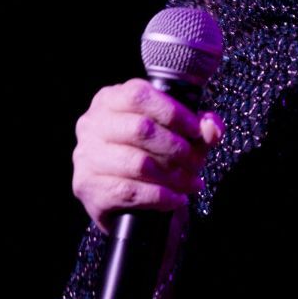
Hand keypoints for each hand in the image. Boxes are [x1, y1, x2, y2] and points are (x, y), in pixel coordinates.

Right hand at [72, 78, 224, 232]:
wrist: (128, 203)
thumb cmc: (155, 157)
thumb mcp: (181, 137)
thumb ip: (200, 128)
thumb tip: (212, 128)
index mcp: (110, 100)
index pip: (138, 95)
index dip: (172, 112)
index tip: (196, 130)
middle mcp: (92, 124)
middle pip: (140, 129)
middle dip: (177, 148)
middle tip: (197, 162)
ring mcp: (85, 156)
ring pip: (136, 163)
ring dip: (172, 176)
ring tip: (191, 182)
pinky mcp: (87, 187)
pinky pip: (128, 191)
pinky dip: (159, 197)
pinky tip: (176, 199)